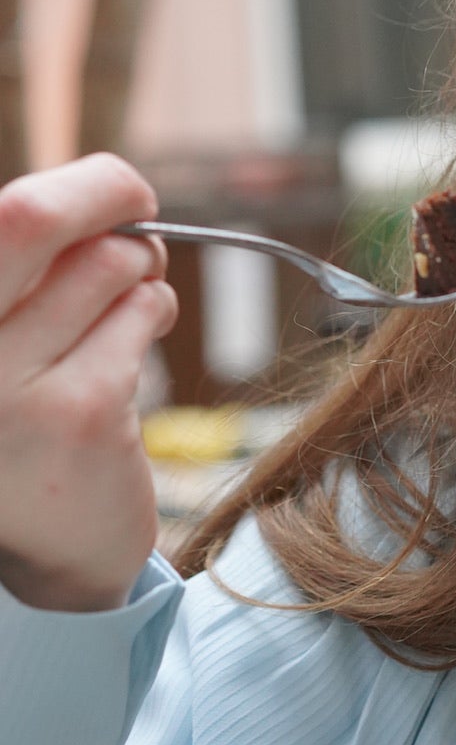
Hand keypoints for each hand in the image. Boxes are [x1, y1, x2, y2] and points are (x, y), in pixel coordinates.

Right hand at [0, 156, 178, 611]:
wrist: (46, 556)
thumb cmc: (22, 423)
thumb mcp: (6, 342)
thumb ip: (27, 273)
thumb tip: (105, 191)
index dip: (66, 188)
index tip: (109, 189)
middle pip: (27, 215)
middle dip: (105, 193)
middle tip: (140, 206)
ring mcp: (3, 384)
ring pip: (103, 265)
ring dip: (139, 268)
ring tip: (135, 295)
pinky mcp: (76, 412)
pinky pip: (138, 315)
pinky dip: (153, 309)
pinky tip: (144, 328)